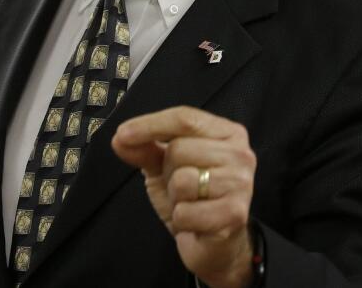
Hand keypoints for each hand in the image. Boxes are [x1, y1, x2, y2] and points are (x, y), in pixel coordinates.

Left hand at [111, 106, 256, 287]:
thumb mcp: (164, 168)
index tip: (122, 134)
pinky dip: (181, 220)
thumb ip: (144, 149)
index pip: (185, 118)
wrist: (215, 244)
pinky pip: (186, 212)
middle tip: (179, 186)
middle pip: (180, 149)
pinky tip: (195, 222)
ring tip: (189, 203)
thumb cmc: (193, 198)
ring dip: (175, 198)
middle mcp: (241, 154)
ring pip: (182, 181)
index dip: (150, 125)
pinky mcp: (235, 214)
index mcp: (227, 133)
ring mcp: (241, 184)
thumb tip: (120, 138)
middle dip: (168, 172)